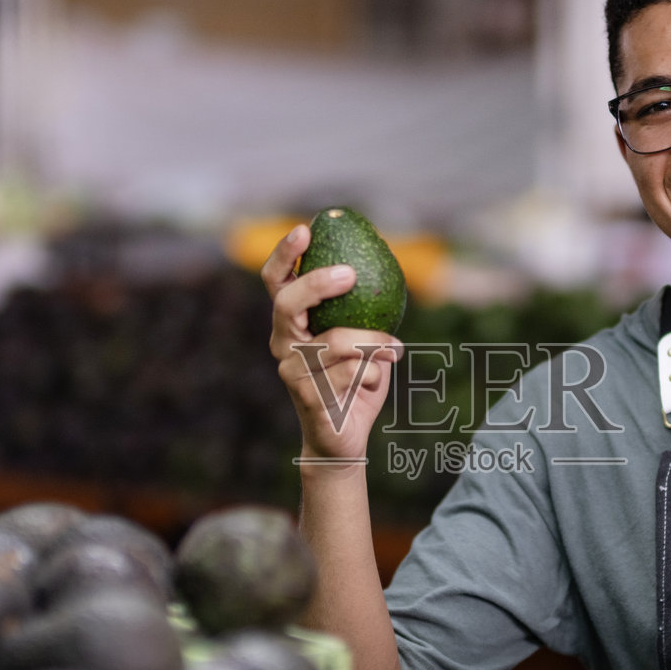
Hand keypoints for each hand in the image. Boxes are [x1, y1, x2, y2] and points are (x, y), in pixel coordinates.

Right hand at [262, 224, 401, 462]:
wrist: (344, 439)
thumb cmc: (354, 384)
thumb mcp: (362, 342)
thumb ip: (362, 313)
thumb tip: (381, 265)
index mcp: (291, 325)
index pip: (276, 282)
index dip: (285, 254)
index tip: (306, 229)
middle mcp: (282, 344)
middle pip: (288, 303)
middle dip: (317, 283)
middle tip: (351, 273)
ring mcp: (290, 371)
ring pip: (335, 341)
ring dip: (373, 344)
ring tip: (394, 351)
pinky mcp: (306, 395)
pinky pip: (349, 371)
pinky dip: (372, 374)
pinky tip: (375, 382)